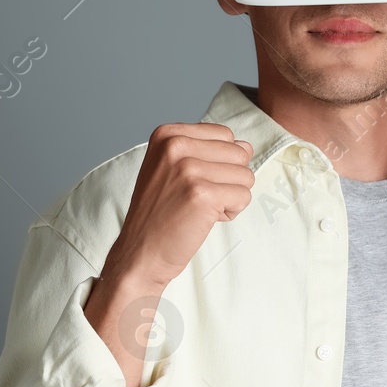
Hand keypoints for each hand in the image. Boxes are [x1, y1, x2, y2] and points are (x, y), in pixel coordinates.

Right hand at [104, 122, 254, 289]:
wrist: (140, 252)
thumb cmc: (160, 212)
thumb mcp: (171, 167)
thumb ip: (207, 151)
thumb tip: (246, 146)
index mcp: (168, 134)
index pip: (225, 135)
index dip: (218, 163)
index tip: (191, 181)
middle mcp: (176, 146)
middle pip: (239, 153)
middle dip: (227, 179)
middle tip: (196, 197)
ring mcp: (189, 170)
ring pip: (245, 175)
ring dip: (229, 196)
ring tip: (199, 207)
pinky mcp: (203, 195)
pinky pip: (244, 196)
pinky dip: (230, 212)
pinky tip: (204, 218)